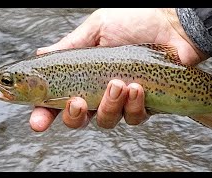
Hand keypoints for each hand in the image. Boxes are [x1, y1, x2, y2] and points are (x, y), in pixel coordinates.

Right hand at [29, 8, 207, 130]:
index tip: (38, 122)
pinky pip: (134, 118)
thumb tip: (40, 55)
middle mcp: (101, 92)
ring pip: (107, 121)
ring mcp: (123, 101)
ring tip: (118, 83)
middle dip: (74, 116)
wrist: (173, 25)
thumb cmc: (137, 21)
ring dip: (108, 105)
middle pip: (80, 120)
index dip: (46, 114)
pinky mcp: (145, 105)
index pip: (60, 100)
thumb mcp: (98, 29)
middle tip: (76, 101)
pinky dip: (133, 105)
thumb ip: (71, 45)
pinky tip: (137, 87)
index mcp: (86, 76)